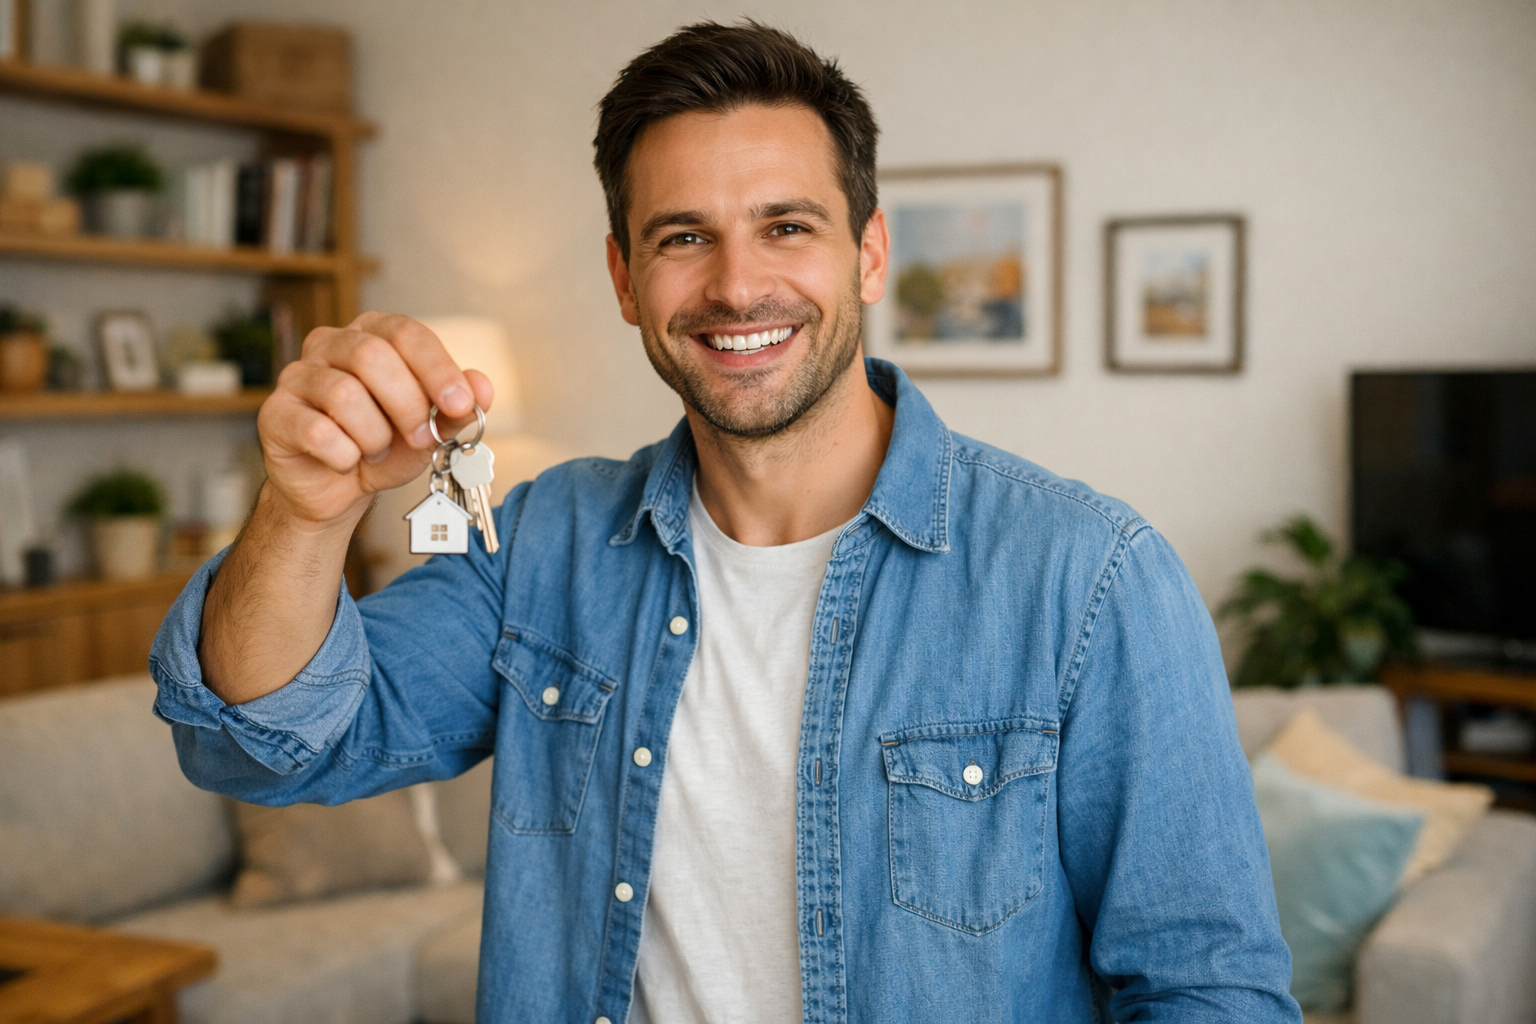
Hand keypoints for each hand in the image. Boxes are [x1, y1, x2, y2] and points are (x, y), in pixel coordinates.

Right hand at [257, 312, 494, 527]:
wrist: (338, 490)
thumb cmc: (386, 448)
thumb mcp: (431, 430)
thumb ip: (458, 409)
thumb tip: (482, 386)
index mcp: (372, 334)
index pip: (406, 333)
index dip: (437, 368)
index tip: (460, 404)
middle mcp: (329, 344)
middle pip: (372, 355)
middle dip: (408, 405)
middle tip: (420, 438)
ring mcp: (297, 376)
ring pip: (344, 394)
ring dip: (374, 435)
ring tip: (375, 450)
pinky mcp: (275, 413)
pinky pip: (318, 432)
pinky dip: (344, 456)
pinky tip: (346, 461)